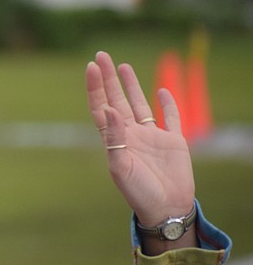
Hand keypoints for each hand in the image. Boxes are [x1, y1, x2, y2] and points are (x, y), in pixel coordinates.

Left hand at [85, 52, 194, 236]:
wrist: (165, 209)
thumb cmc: (138, 193)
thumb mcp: (120, 167)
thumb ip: (113, 138)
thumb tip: (108, 109)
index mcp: (115, 140)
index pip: (101, 108)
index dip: (95, 88)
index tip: (91, 67)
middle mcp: (131, 135)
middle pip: (117, 100)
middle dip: (108, 79)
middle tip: (101, 55)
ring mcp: (152, 137)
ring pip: (139, 105)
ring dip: (131, 86)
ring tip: (122, 66)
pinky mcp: (173, 142)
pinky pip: (170, 118)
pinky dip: (167, 104)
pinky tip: (162, 91)